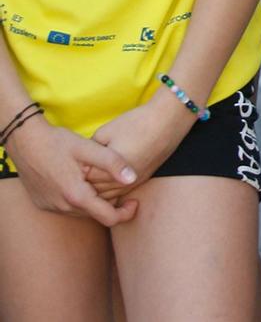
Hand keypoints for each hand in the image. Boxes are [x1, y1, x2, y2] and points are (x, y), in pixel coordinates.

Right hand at [6, 117, 137, 226]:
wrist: (25, 142)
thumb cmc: (58, 143)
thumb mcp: (89, 148)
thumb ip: (113, 163)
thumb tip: (133, 178)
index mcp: (76, 196)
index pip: (109, 218)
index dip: (126, 213)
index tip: (135, 202)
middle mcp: (63, 207)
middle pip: (96, 214)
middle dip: (112, 204)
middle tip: (122, 186)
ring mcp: (51, 206)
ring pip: (82, 211)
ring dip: (95, 201)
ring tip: (104, 182)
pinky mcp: (44, 203)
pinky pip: (68, 206)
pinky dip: (80, 198)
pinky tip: (84, 181)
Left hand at [83, 94, 192, 197]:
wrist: (169, 121)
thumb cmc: (136, 123)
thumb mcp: (105, 132)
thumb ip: (90, 150)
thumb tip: (81, 161)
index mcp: (110, 170)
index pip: (84, 179)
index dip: (75, 170)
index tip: (69, 162)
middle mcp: (122, 181)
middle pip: (94, 191)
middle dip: (84, 182)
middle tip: (74, 171)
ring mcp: (134, 182)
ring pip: (108, 196)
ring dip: (96, 189)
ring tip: (88, 175)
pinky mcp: (142, 179)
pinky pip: (120, 192)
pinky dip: (109, 189)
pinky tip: (104, 179)